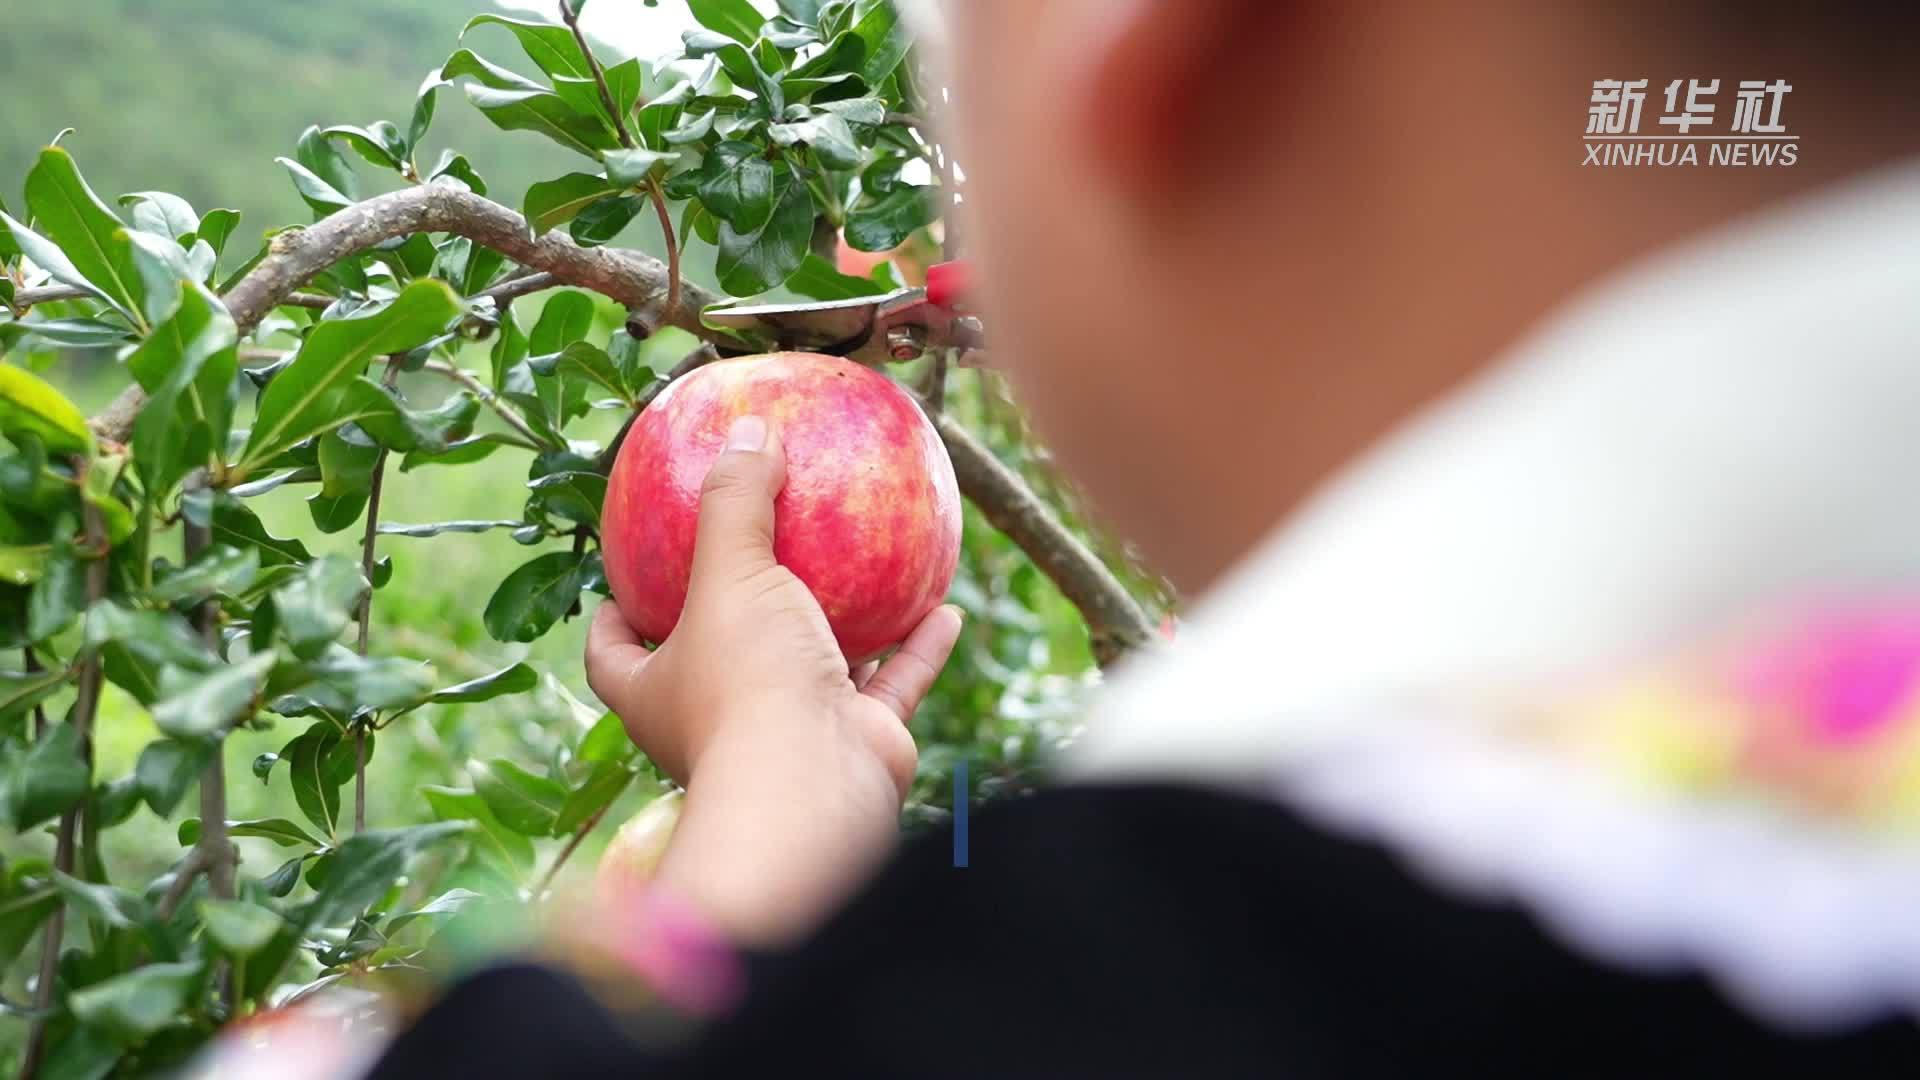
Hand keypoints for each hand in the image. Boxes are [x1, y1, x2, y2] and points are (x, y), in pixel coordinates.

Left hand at [584, 415, 963, 941]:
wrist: (814, 792)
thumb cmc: (746, 684)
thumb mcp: (729, 574)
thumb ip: (735, 503)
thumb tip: (747, 430)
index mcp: (657, 692)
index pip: (614, 653)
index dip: (612, 617)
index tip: (623, 578)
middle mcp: (716, 718)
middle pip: (712, 662)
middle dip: (730, 620)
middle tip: (753, 560)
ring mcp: (786, 735)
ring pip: (808, 673)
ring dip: (836, 627)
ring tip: (861, 576)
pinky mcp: (849, 745)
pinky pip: (886, 687)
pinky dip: (913, 650)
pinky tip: (943, 607)